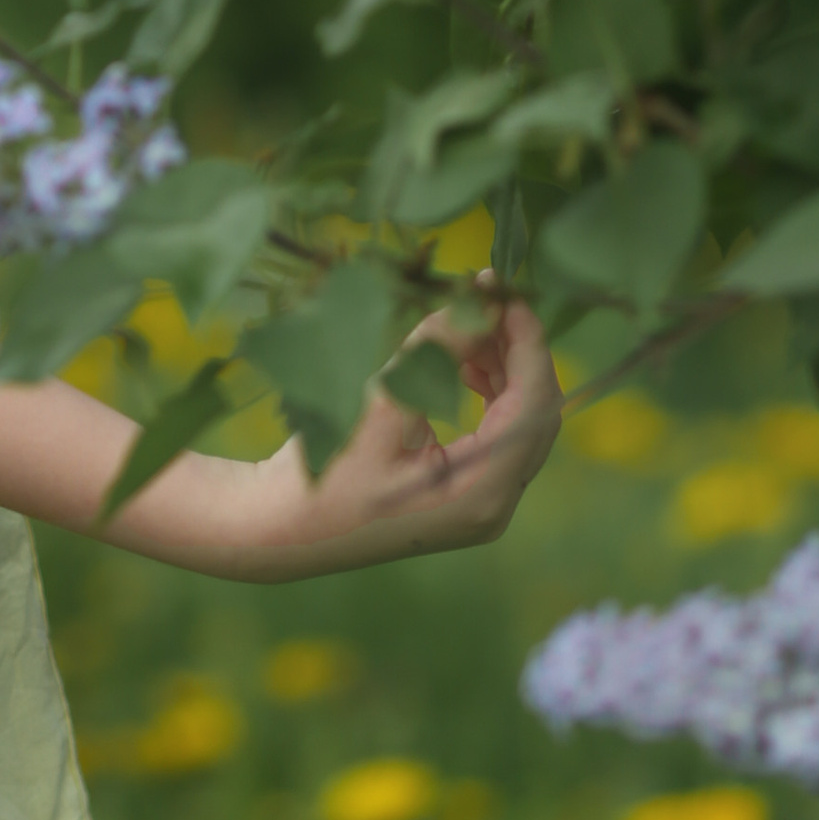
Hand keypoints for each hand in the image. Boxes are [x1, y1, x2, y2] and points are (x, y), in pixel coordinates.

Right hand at [226, 297, 561, 581]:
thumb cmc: (323, 472)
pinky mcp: (465, 497)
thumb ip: (439, 351)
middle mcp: (495, 505)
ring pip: (519, 423)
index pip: (535, 403)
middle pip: (537, 414)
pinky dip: (489, 395)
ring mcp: (482, 506)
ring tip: (470, 324)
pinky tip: (463, 365)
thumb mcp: (382, 403)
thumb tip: (484, 300)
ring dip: (503, 370)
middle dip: (518, 351)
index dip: (528, 341)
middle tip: (487, 298)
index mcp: (482, 490)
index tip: (504, 291)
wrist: (282, 528)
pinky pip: (498, 438)